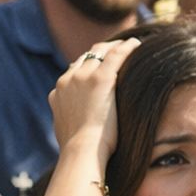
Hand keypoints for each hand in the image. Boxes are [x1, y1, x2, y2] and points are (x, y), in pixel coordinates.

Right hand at [50, 38, 138, 160]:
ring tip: (128, 46)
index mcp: (58, 91)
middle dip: (101, 52)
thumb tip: (74, 121)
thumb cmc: (79, 150)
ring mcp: (83, 77)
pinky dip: (126, 47)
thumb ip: (68, 117)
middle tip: (117, 51)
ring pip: (100, 51)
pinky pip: (116, 55)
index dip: (88, 66)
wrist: (82, 151)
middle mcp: (67, 80)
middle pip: (86, 57)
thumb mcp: (66, 130)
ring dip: (114, 47)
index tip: (101, 66)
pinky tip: (137, 44)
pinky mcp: (102, 78)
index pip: (74, 70)